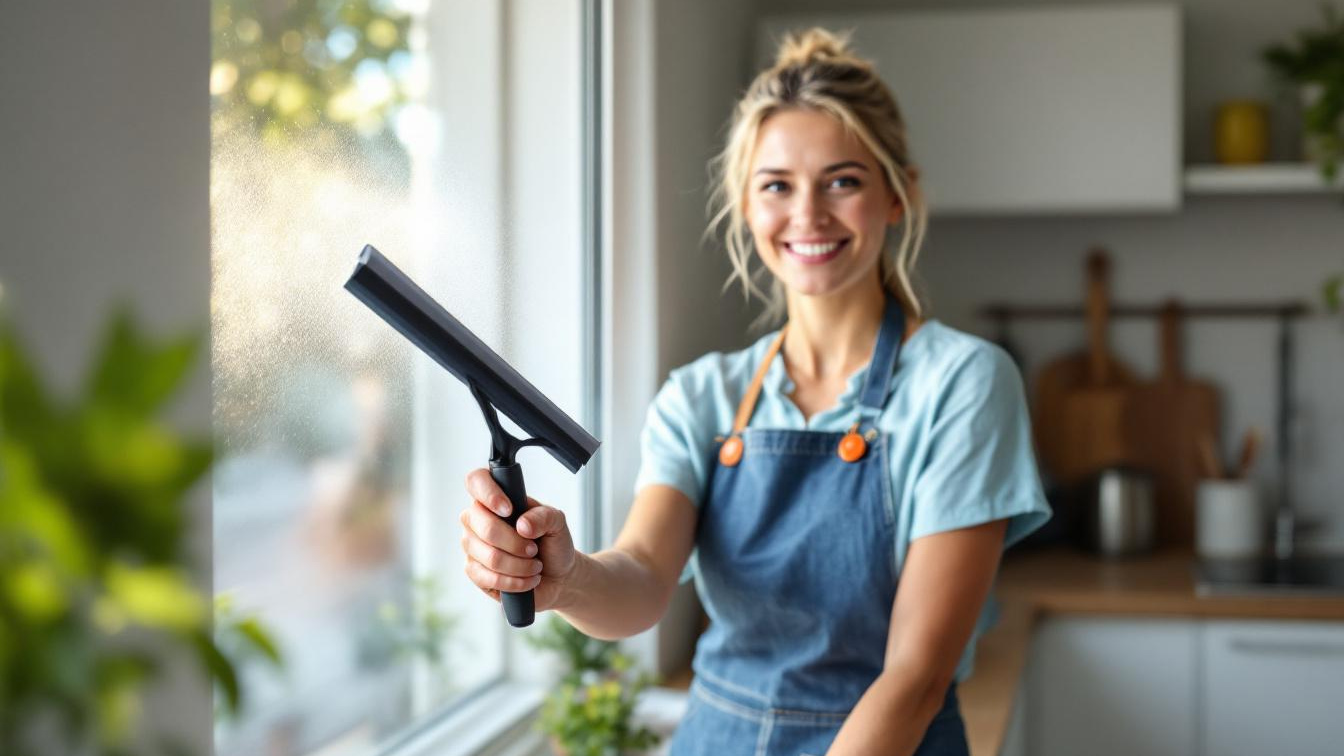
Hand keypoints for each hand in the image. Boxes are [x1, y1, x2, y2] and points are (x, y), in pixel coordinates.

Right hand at [460, 468, 577, 611]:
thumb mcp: (557, 523)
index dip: (489, 494)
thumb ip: (544, 517)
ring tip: (535, 566)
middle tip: (534, 549)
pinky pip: (487, 578)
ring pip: (491, 557)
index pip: (476, 481)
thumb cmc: (552, 544)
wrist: (557, 576)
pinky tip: (527, 579)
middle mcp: (477, 519)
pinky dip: (514, 582)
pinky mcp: (474, 571)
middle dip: (517, 543)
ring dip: (520, 565)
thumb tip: (522, 525)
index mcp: (496, 499)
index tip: (509, 509)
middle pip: (485, 527)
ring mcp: (472, 545)